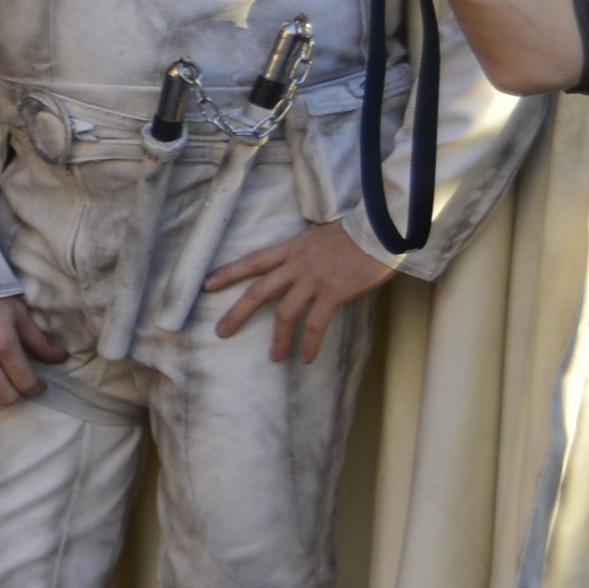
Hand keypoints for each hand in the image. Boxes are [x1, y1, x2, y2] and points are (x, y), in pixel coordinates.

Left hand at [205, 220, 393, 363]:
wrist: (381, 229)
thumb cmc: (356, 232)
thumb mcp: (319, 237)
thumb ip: (303, 253)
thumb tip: (299, 268)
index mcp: (291, 249)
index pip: (252, 261)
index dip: (228, 273)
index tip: (207, 284)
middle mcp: (296, 265)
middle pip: (258, 291)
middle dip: (237, 313)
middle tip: (221, 332)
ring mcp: (313, 280)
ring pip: (285, 313)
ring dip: (278, 338)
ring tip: (273, 358)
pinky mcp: (333, 293)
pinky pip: (316, 324)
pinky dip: (310, 344)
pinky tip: (306, 358)